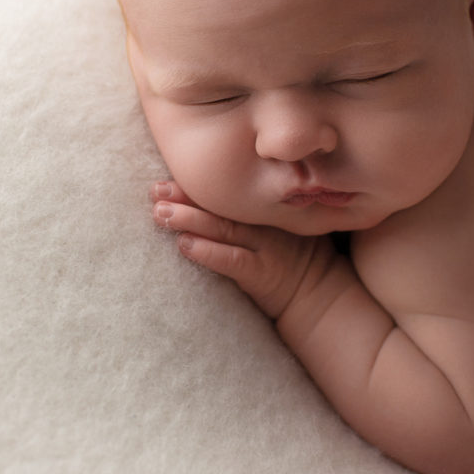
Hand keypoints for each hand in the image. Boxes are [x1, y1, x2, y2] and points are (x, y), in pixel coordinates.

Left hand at [150, 181, 335, 318]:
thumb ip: (251, 210)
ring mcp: (264, 246)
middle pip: (219, 205)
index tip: (165, 179)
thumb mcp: (277, 226)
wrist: (319, 294)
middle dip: (184, 196)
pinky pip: (232, 260)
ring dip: (189, 219)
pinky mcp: (262, 272)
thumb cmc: (292, 257)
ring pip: (222, 228)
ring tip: (161, 213)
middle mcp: (263, 222)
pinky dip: (208, 251)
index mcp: (264, 208)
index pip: (225, 193)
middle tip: (155, 190)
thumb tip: (211, 198)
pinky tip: (185, 244)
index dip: (193, 185)